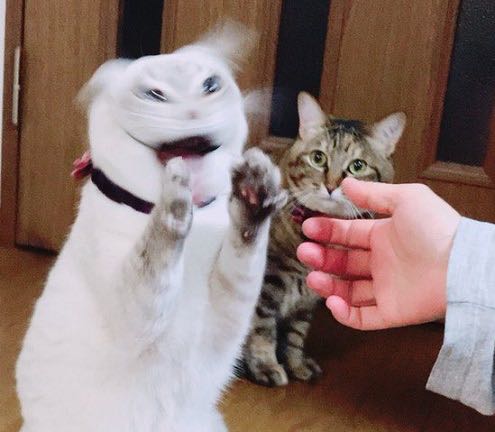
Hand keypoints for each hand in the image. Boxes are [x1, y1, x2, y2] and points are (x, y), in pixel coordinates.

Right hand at [297, 178, 460, 329]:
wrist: (461, 264)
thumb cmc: (437, 228)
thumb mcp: (405, 199)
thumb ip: (373, 194)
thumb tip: (346, 184)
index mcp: (384, 236)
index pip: (348, 234)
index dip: (327, 231)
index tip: (309, 228)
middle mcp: (382, 263)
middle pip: (343, 262)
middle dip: (321, 257)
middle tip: (305, 252)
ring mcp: (386, 289)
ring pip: (347, 291)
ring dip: (327, 285)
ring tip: (313, 277)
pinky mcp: (392, 312)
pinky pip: (362, 318)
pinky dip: (344, 314)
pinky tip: (332, 302)